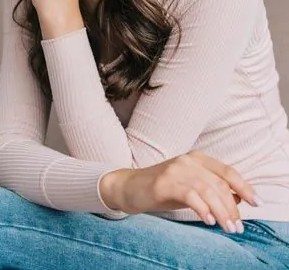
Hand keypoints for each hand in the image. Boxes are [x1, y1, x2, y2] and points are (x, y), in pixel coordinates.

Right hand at [100, 150, 260, 232]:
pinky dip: (202, 207)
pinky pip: (189, 194)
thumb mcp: (191, 188)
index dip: (244, 186)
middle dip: (232, 207)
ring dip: (221, 211)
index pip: (227, 172)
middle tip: (237, 227)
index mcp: (197, 159)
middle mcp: (188, 160)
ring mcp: (176, 169)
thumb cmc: (162, 190)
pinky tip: (208, 220)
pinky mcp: (164, 181)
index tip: (256, 203)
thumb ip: (212, 190)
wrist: (129, 187)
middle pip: (219, 183)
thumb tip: (238, 199)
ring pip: (207, 189)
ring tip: (228, 227)